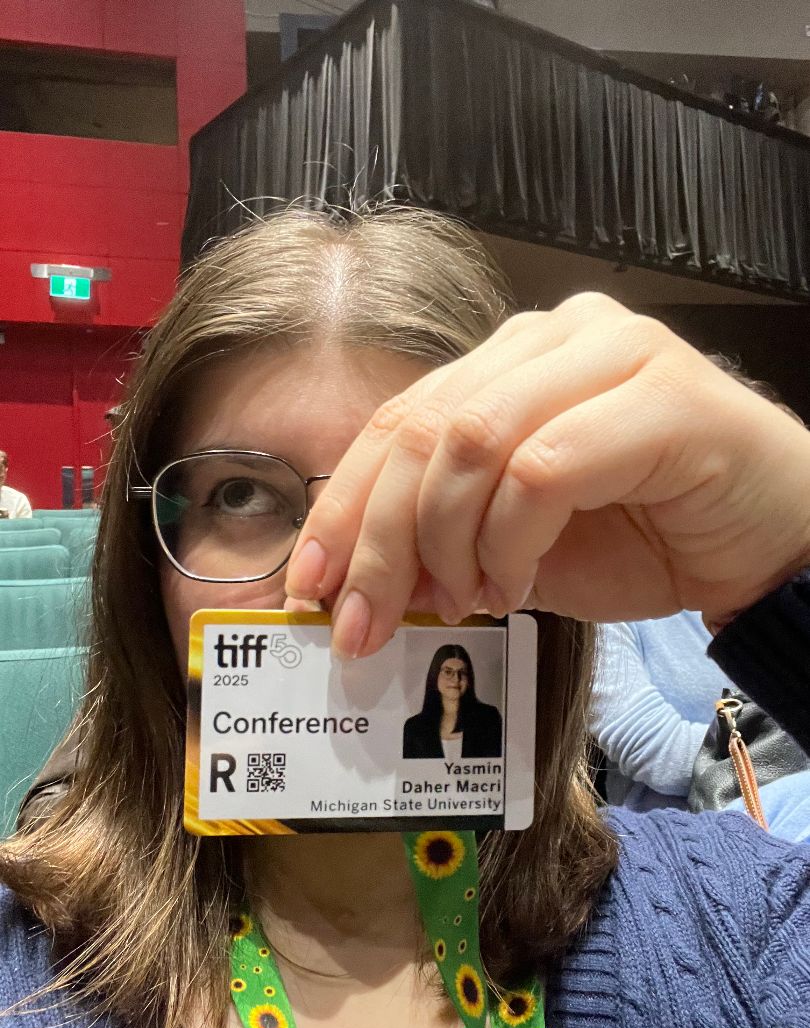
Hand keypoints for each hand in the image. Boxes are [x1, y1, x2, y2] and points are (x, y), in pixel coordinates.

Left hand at [285, 294, 809, 657]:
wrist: (769, 542)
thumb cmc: (648, 536)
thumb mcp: (517, 545)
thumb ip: (445, 540)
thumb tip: (358, 579)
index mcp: (509, 360)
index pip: (399, 419)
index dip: (344, 502)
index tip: (313, 581)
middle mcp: (551, 337)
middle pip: (424, 428)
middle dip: (379, 538)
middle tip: (366, 621)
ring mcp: (608, 351)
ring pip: (473, 441)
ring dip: (449, 543)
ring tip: (467, 603)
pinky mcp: (659, 394)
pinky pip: (542, 470)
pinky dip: (511, 543)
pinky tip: (516, 587)